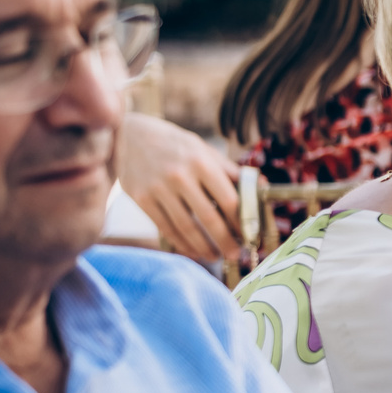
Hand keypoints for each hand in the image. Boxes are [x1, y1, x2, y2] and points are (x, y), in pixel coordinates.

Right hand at [118, 111, 243, 261]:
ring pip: (185, 228)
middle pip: (209, 218)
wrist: (130, 136)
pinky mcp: (141, 199)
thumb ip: (230, 171)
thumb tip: (262, 187)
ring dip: (203, 247)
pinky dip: (180, 243)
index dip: (242, 221)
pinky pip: (165, 228)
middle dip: (225, 240)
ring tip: (216, 257)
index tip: (250, 234)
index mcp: (202, 162)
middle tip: (236, 254)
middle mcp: (180, 176)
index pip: (229, 199)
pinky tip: (192, 250)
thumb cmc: (176, 145)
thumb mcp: (204, 150)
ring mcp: (158, 189)